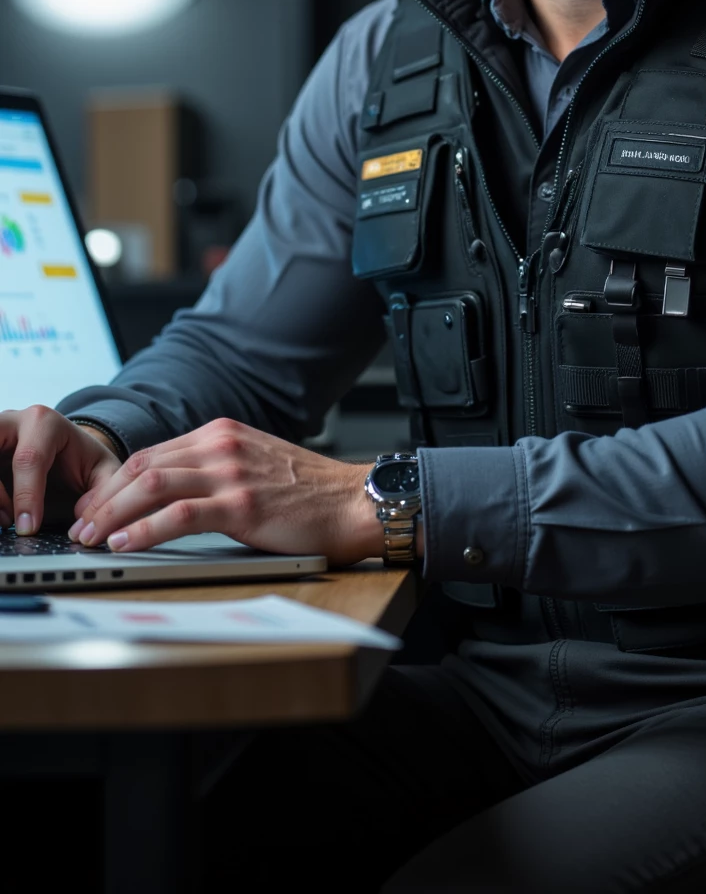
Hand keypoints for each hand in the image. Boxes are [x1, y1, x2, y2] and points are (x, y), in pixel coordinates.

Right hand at [0, 407, 121, 533]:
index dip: (26, 496)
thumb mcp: (103, 470)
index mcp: (45, 422)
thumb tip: (83, 520)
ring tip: (5, 521)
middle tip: (8, 520)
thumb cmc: (82, 460)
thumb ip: (103, 491)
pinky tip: (1, 516)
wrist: (67, 449)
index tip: (29, 527)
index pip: (28, 458)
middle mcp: (12, 421)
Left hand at [69, 417, 385, 563]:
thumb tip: (170, 496)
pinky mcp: (242, 503)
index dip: (114, 483)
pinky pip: (179, 514)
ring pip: (152, 485)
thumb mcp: (255, 464)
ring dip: (113, 513)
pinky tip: (125, 543)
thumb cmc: (308, 492)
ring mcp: (231, 472)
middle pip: (143, 467)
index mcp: (221, 434)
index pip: (151, 455)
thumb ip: (216, 470)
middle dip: (103, 499)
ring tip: (91, 538)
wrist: (352, 501)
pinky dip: (145, 529)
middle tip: (80, 526)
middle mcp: (222, 446)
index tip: (93, 507)